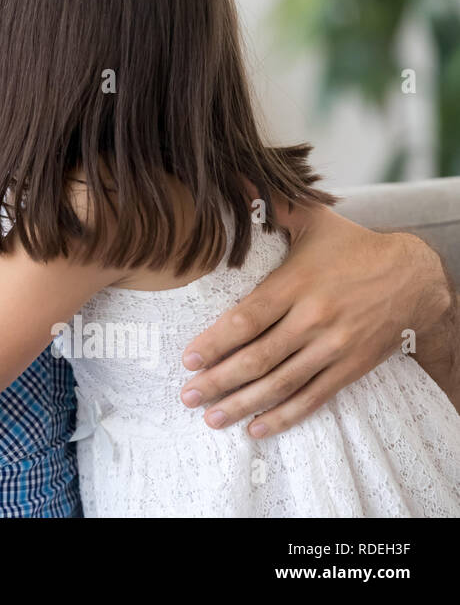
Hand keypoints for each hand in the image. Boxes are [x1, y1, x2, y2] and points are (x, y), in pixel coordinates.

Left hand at [178, 207, 453, 437]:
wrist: (416, 277)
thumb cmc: (353, 246)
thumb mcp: (314, 220)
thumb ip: (271, 204)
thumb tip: (234, 176)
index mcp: (297, 284)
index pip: (248, 318)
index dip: (216, 342)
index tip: (188, 359)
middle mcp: (314, 319)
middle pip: (259, 357)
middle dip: (219, 380)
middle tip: (187, 396)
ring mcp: (334, 347)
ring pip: (282, 383)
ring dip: (243, 404)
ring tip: (211, 419)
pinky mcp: (350, 367)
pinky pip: (314, 398)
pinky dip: (284, 416)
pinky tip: (256, 428)